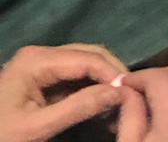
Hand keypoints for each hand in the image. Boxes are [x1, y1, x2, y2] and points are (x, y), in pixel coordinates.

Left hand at [0, 44, 125, 141]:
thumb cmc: (0, 137)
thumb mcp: (37, 128)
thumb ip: (78, 108)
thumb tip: (120, 92)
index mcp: (36, 60)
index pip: (88, 58)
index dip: (114, 74)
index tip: (134, 95)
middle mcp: (40, 54)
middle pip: (90, 55)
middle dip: (112, 74)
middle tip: (132, 98)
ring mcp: (40, 65)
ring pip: (86, 64)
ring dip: (104, 81)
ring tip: (120, 102)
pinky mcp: (41, 78)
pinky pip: (75, 76)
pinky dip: (92, 87)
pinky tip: (103, 102)